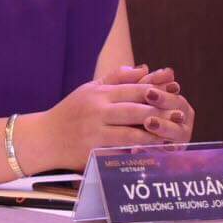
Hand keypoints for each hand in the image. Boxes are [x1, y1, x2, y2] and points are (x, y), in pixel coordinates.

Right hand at [22, 66, 189, 170]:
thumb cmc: (70, 112)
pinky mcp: (94, 152)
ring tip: (170, 136)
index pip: (132, 90)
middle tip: (179, 115)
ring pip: (131, 134)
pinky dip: (138, 154)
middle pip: (135, 111)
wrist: (44, 137)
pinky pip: (122, 153)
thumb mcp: (89, 90)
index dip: (155, 92)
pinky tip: (152, 153)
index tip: (174, 94)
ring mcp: (95, 133)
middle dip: (159, 113)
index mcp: (98, 94)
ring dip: (153, 136)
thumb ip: (116, 78)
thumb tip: (144, 68)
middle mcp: (97, 112)